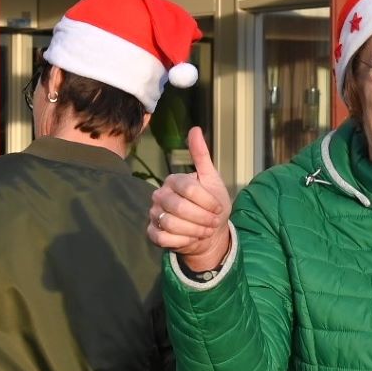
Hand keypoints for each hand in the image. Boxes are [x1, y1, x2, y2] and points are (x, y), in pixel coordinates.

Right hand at [148, 128, 232, 272]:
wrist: (209, 232)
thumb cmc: (211, 205)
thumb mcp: (212, 179)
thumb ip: (202, 156)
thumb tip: (195, 129)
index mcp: (173, 180)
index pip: (188, 188)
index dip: (207, 201)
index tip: (219, 208)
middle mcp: (159, 195)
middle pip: (179, 207)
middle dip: (202, 218)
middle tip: (214, 222)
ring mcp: (154, 214)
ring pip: (171, 223)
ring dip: (195, 230)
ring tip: (206, 230)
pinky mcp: (152, 233)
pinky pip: (162, 238)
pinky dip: (182, 241)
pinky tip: (192, 239)